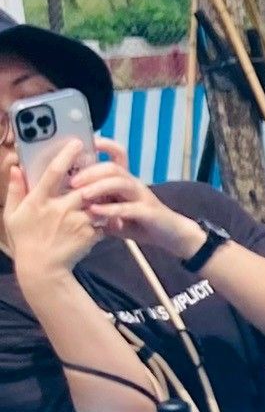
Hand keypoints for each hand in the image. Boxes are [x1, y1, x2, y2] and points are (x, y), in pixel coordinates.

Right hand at [4, 152, 100, 282]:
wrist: (43, 269)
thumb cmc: (26, 240)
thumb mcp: (12, 215)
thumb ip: (15, 190)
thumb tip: (16, 167)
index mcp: (38, 201)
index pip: (54, 173)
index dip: (66, 156)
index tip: (77, 143)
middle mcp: (59, 208)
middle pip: (83, 186)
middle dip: (92, 179)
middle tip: (98, 172)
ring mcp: (76, 222)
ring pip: (96, 202)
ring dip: (100, 199)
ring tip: (102, 198)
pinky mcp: (89, 234)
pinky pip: (103, 220)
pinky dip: (104, 217)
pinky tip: (101, 219)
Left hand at [71, 138, 199, 252]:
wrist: (171, 235)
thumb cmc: (140, 222)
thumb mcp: (114, 212)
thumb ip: (96, 206)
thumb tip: (70, 203)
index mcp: (125, 180)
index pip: (118, 153)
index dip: (104, 145)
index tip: (85, 142)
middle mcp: (134, 184)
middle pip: (113, 168)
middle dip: (91, 172)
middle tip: (72, 182)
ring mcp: (142, 197)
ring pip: (120, 182)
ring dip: (99, 186)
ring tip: (82, 194)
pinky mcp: (148, 212)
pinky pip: (128, 208)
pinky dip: (110, 209)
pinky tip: (96, 211)